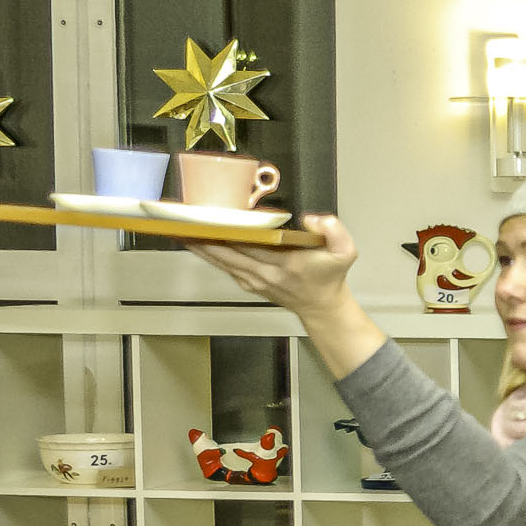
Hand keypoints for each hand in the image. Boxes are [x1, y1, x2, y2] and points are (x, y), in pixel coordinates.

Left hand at [186, 214, 362, 315]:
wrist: (323, 307)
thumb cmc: (330, 277)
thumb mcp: (345, 252)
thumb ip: (335, 231)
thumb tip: (312, 218)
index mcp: (286, 264)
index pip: (252, 244)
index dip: (230, 232)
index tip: (212, 219)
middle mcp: (266, 273)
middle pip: (229, 253)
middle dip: (205, 237)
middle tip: (183, 222)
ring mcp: (255, 281)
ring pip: (222, 261)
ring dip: (201, 247)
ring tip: (180, 231)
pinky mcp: (250, 284)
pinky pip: (225, 268)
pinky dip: (209, 256)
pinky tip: (198, 245)